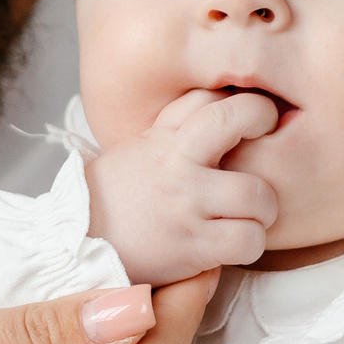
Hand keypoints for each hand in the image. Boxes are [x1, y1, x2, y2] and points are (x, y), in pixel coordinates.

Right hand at [83, 88, 281, 285]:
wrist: (76, 243)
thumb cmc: (111, 200)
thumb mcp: (137, 150)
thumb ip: (173, 131)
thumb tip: (214, 113)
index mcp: (163, 136)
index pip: (212, 97)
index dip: (245, 104)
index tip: (254, 120)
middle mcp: (177, 162)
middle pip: (240, 118)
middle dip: (265, 129)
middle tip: (267, 154)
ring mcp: (186, 203)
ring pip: (256, 193)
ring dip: (264, 209)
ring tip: (252, 217)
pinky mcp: (192, 245)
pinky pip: (247, 240)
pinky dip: (250, 245)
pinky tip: (235, 245)